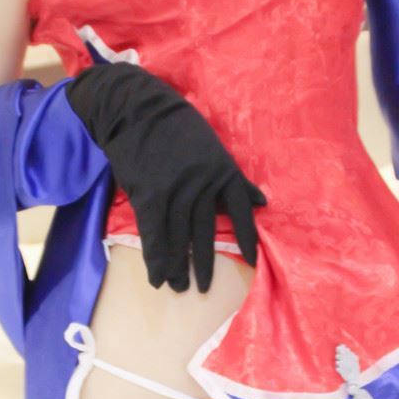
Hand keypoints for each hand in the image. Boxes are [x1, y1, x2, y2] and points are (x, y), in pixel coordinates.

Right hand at [66, 62, 266, 291]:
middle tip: (201, 288)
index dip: (247, 238)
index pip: (240, 211)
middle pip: (204, 233)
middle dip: (203, 264)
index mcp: (222, 172)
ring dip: (177, 267)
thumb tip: (261, 201)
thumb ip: (233, 178)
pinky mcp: (150, 196)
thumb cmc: (177, 128)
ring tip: (178, 287)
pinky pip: (154, 235)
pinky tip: (157, 278)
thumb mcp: (213, 148)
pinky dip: (155, 259)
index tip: (252, 262)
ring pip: (178, 238)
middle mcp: (202, 186)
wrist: (138, 110)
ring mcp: (175, 193)